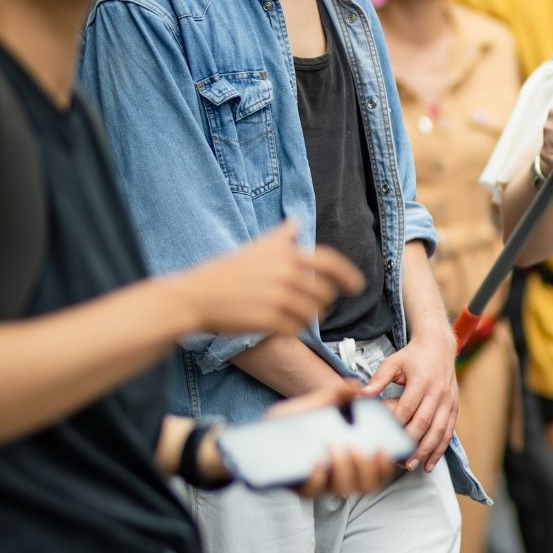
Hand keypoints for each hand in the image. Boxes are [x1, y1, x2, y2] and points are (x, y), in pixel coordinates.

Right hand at [171, 221, 363, 336]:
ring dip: (305, 318)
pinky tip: (278, 326)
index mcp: (285, 254)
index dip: (348, 275)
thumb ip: (279, 238)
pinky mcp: (269, 320)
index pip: (330, 262)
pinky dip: (292, 330)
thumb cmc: (225, 273)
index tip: (357, 286)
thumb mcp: (254, 249)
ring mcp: (278, 297)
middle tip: (307, 307)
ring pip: (312, 314)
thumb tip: (295, 222)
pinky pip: (296, 330)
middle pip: (325, 294)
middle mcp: (285, 273)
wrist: (195, 297)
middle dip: (321, 303)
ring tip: (288, 316)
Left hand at [256, 382, 401, 495]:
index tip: (382, 447)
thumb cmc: (289, 424)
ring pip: (344, 490)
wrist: (258, 437)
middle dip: (366, 466)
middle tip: (355, 445)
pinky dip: (319, 477)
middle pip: (366, 486)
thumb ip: (336, 394)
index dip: (386, 464)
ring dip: (345, 469)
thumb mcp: (314, 405)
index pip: (378, 472)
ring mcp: (321, 483)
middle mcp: (339, 475)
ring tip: (334, 446)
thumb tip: (358, 387)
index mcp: (349, 459)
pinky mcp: (300, 488)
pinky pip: (315, 490)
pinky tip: (316, 461)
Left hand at [362, 334, 459, 471]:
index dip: (397, 425)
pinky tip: (431, 462)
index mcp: (422, 380)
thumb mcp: (392, 362)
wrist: (439, 346)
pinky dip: (440, 448)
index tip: (385, 439)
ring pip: (439, 430)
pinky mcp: (454, 406)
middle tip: (399, 461)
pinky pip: (449, 431)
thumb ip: (378, 379)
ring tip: (414, 465)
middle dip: (412, 444)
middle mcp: (438, 391)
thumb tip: (363, 396)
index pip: (408, 408)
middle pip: (424, 422)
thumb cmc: (413, 355)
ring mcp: (448, 400)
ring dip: (427, 450)